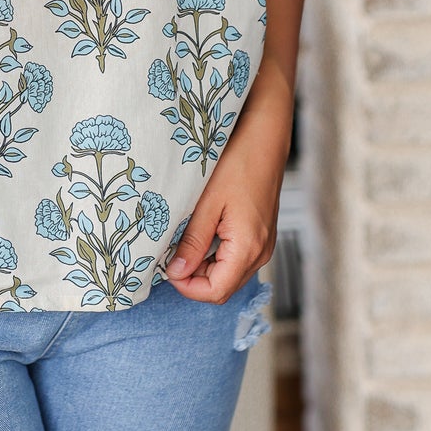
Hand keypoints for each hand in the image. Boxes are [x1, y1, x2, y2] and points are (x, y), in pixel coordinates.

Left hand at [164, 132, 282, 304]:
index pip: (214, 291)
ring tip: (183, 243)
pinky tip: (200, 235)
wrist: (265, 138)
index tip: (166, 269)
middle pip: (222, 288)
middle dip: (193, 279)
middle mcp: (261, 252)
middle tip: (170, 256)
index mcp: (248, 248)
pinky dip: (216, 257)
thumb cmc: (238, 163)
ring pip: (229, 275)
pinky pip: (236, 259)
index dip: (187, 286)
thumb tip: (176, 272)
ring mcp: (264, 245)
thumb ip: (192, 242)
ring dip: (204, 268)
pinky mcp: (261, 235)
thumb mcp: (206, 203)